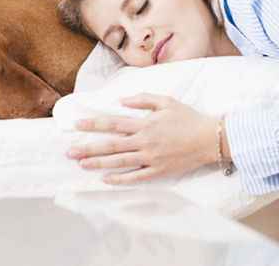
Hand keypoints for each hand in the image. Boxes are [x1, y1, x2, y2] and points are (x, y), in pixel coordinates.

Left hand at [66, 93, 225, 184]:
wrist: (210, 139)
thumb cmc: (188, 118)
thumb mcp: (166, 101)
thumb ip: (142, 100)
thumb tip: (122, 100)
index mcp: (144, 124)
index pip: (112, 123)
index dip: (93, 124)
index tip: (75, 124)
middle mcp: (144, 142)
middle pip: (111, 145)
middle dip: (88, 148)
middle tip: (69, 152)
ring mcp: (150, 159)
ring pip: (119, 162)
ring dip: (98, 163)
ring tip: (81, 164)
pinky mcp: (158, 171)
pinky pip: (135, 177)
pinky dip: (120, 179)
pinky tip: (105, 179)